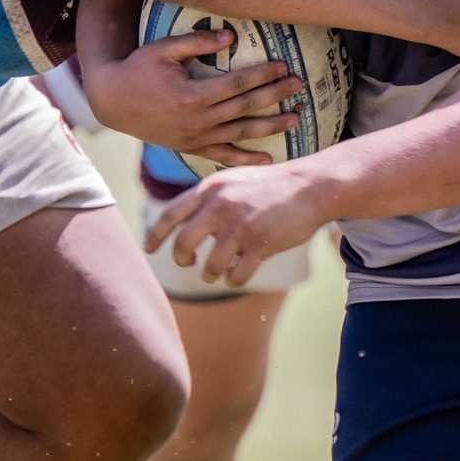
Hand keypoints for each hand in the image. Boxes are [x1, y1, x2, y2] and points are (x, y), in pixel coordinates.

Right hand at [83, 27, 303, 167]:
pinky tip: (268, 157)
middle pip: (245, 107)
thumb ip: (196, 41)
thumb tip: (231, 36)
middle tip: (299, 85)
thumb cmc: (137, 69)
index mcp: (192, 94)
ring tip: (296, 118)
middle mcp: (197, 120)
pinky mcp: (191, 147)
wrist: (112, 102)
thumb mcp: (162, 49)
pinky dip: (246, 158)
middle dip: (275, 95)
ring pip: (241, 132)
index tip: (283, 65)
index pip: (237, 83)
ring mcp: (195, 137)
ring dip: (271, 126)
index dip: (262, 74)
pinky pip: (223, 155)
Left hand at [148, 161, 330, 286]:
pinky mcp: (261, 245)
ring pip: (209, 266)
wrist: (310, 187)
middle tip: (187, 262)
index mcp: (210, 189)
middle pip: (182, 244)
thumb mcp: (233, 180)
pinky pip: (235, 276)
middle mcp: (221, 206)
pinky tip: (236, 275)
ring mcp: (241, 227)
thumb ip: (208, 198)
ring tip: (215, 273)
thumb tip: (181, 221)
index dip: (155, 236)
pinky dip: (233, 280)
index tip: (148, 250)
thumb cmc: (270, 185)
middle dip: (181, 259)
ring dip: (209, 274)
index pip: (169, 215)